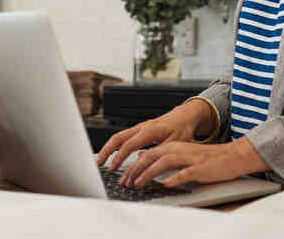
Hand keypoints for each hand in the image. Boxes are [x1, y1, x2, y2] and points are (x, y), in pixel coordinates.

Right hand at [96, 99, 212, 171]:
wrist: (184, 116)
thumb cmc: (182, 129)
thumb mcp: (176, 143)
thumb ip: (160, 152)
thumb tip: (146, 163)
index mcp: (150, 130)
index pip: (129, 144)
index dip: (119, 157)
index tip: (113, 168)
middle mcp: (142, 127)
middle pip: (118, 137)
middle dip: (106, 151)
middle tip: (99, 164)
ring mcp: (139, 127)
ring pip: (118, 136)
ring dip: (108, 148)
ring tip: (102, 161)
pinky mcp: (139, 130)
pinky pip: (123, 136)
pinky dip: (115, 146)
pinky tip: (112, 155)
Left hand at [120, 138, 269, 187]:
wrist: (231, 156)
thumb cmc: (206, 158)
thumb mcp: (181, 154)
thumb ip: (163, 155)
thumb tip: (143, 157)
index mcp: (172, 146)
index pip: (147, 154)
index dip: (133, 166)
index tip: (124, 177)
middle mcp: (178, 149)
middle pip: (151, 157)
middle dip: (135, 170)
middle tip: (126, 183)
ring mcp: (189, 158)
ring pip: (163, 163)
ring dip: (148, 174)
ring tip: (138, 184)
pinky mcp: (200, 167)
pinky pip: (185, 173)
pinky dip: (174, 178)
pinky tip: (166, 185)